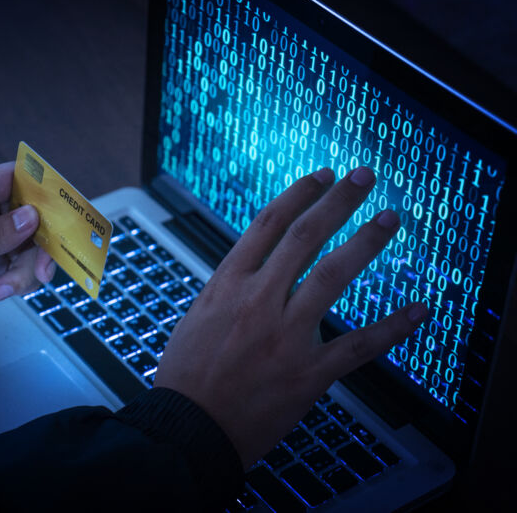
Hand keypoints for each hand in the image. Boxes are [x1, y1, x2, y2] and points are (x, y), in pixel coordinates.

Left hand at [0, 162, 54, 346]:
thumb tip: (31, 217)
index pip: (10, 177)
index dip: (41, 186)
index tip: (63, 207)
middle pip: (32, 214)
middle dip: (43, 241)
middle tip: (45, 268)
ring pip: (32, 246)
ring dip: (29, 269)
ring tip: (5, 290)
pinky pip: (23, 267)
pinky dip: (21, 282)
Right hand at [154, 166, 427, 468]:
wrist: (189, 428)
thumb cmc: (187, 376)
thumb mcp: (198, 317)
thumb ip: (231, 290)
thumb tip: (257, 268)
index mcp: (227, 284)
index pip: (268, 224)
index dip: (299, 195)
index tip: (322, 177)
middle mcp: (257, 300)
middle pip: (304, 237)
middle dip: (338, 201)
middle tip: (364, 177)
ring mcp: (284, 336)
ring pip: (333, 276)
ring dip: (365, 242)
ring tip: (389, 219)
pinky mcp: (307, 373)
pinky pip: (359, 346)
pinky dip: (393, 328)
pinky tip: (418, 310)